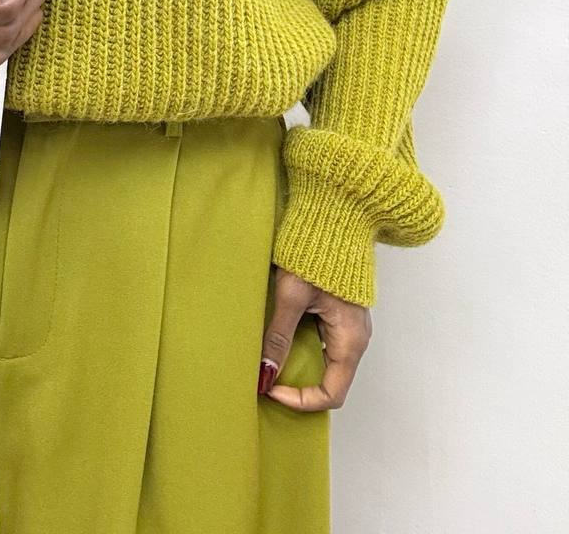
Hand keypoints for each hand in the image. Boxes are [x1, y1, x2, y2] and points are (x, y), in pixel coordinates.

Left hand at [258, 265, 371, 410]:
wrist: (337, 220)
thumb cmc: (319, 252)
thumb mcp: (292, 296)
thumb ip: (278, 336)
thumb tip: (265, 372)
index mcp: (350, 340)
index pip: (331, 394)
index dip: (301, 400)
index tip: (271, 388)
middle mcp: (355, 339)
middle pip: (330, 381)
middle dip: (298, 385)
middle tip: (267, 376)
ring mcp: (350, 327)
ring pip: (325, 363)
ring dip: (299, 366)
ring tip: (270, 358)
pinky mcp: (341, 315)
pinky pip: (323, 344)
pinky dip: (302, 349)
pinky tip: (281, 338)